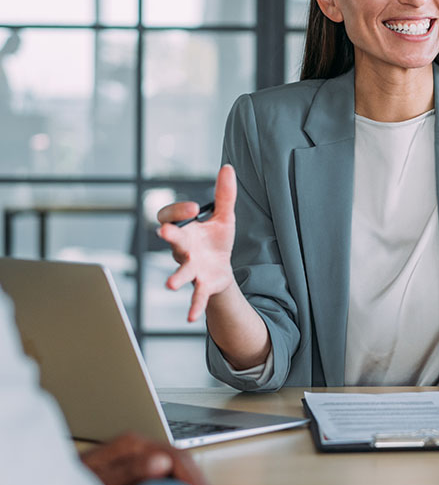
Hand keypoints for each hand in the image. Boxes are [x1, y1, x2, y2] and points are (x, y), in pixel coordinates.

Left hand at [80, 433, 224, 484]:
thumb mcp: (99, 480)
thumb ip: (129, 469)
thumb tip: (162, 461)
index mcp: (133, 445)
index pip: (177, 457)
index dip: (194, 481)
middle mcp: (139, 448)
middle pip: (183, 461)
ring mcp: (139, 458)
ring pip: (178, 469)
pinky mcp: (136, 471)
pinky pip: (168, 477)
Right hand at [157, 164, 236, 321]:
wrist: (222, 269)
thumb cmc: (216, 241)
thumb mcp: (224, 217)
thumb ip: (224, 195)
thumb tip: (228, 167)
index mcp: (185, 230)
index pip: (169, 217)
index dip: (178, 211)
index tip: (194, 208)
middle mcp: (183, 249)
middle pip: (173, 241)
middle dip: (169, 236)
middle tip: (164, 232)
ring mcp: (191, 268)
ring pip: (181, 272)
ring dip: (176, 278)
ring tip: (171, 285)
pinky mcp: (202, 285)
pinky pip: (196, 296)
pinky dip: (193, 306)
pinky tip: (190, 317)